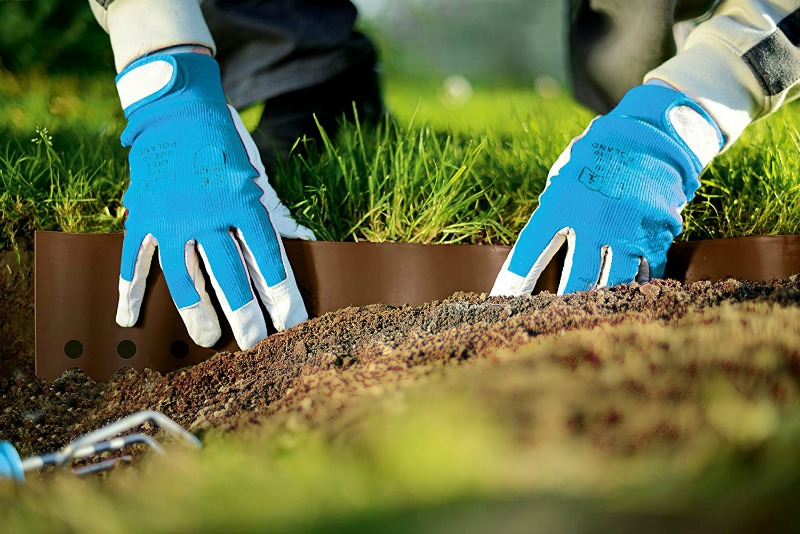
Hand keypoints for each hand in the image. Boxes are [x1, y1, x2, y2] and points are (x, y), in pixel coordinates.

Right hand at [115, 52, 313, 349]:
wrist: (177, 108)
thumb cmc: (225, 146)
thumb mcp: (255, 176)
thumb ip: (273, 215)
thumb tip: (303, 245)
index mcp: (242, 201)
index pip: (266, 258)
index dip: (281, 294)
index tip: (292, 323)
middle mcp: (207, 214)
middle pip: (228, 275)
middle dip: (243, 313)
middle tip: (254, 343)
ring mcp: (171, 217)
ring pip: (183, 276)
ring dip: (196, 312)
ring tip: (207, 339)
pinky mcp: (142, 215)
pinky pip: (134, 259)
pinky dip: (128, 290)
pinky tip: (128, 319)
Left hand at [492, 83, 723, 295]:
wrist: (657, 132)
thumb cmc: (601, 152)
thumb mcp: (567, 171)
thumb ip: (554, 205)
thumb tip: (542, 239)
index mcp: (563, 202)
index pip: (531, 248)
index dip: (515, 278)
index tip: (501, 301)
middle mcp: (594, 221)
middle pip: (576, 277)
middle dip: (563, 302)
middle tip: (551, 320)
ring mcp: (628, 230)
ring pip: (613, 282)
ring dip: (599, 301)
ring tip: (588, 318)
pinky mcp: (657, 234)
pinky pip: (646, 273)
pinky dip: (635, 288)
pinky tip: (626, 299)